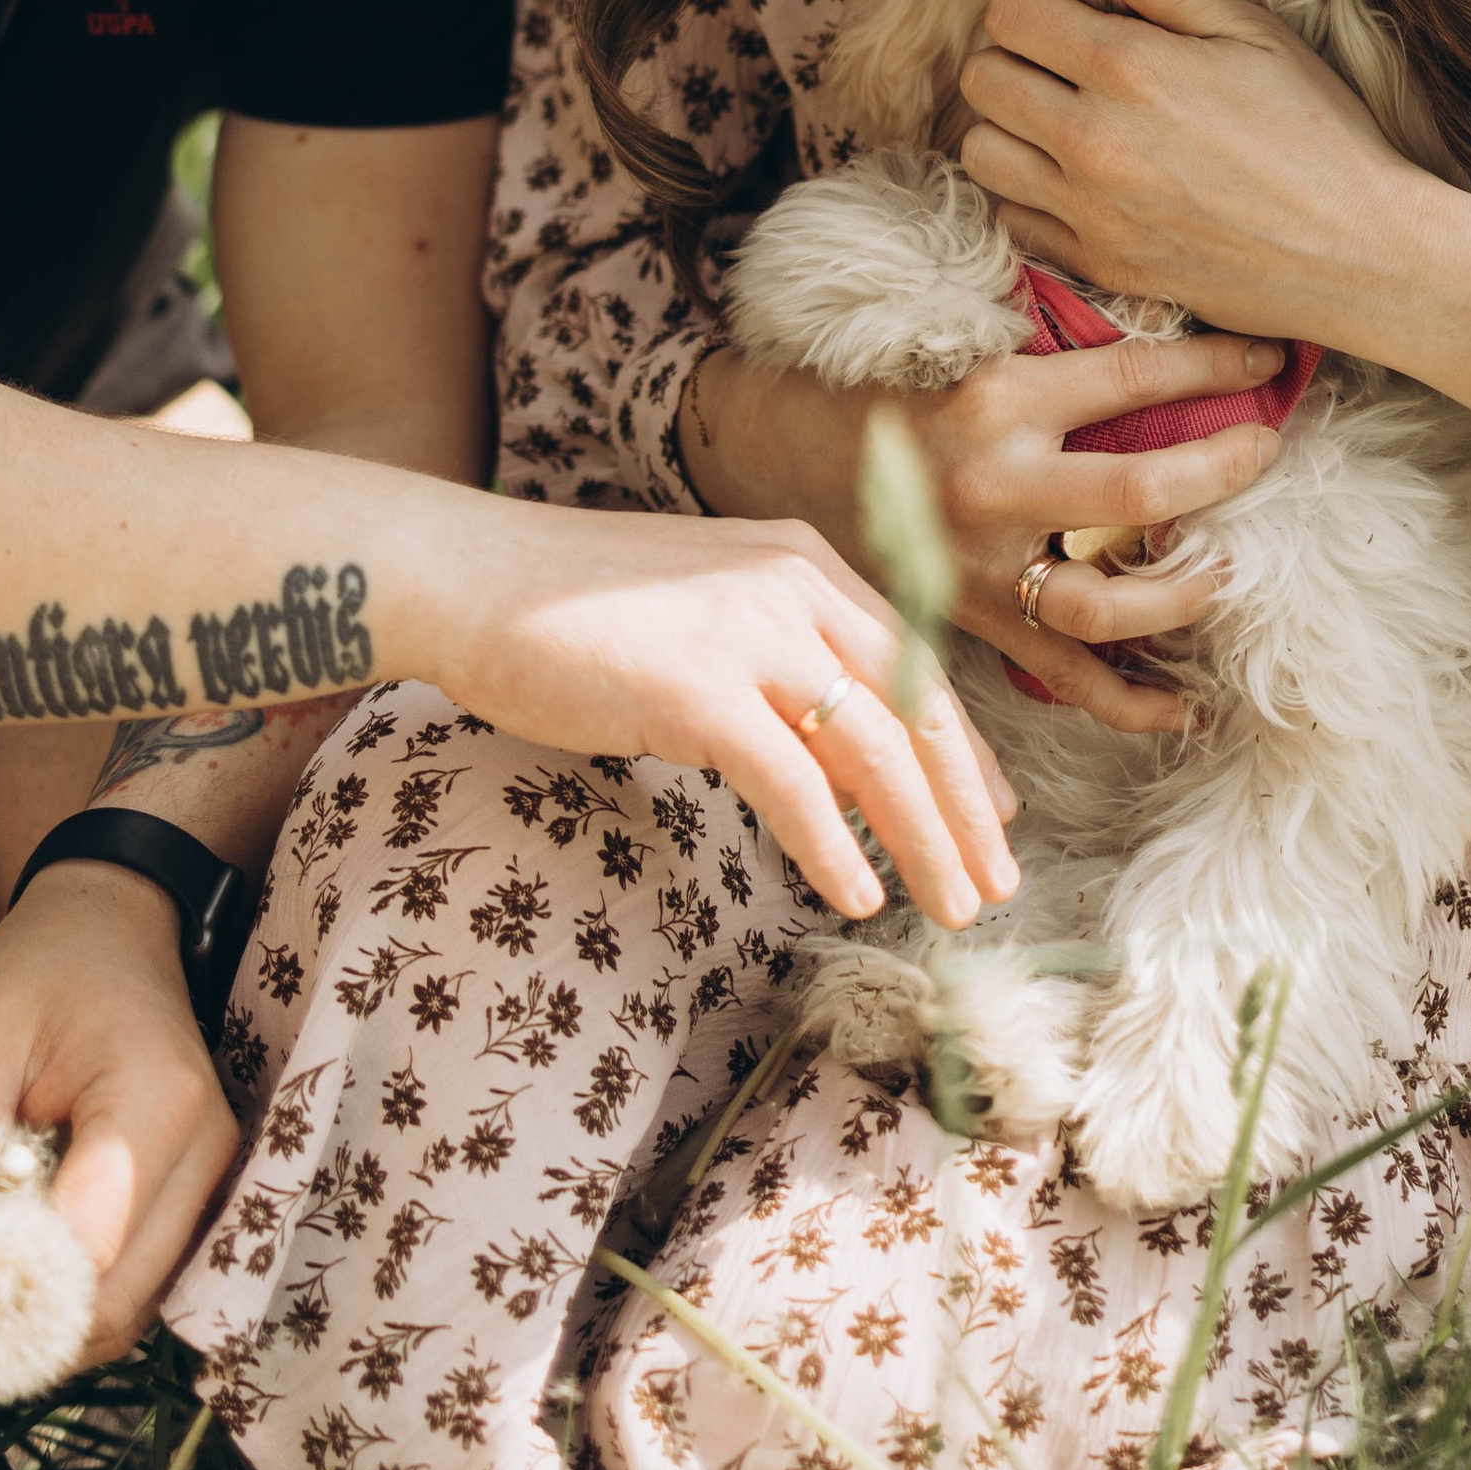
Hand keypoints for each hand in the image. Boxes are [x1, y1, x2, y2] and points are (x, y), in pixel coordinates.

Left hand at [0, 869, 238, 1384]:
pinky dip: (64, 1315)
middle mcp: (205, 1150)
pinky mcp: (192, 1199)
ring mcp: (210, 1179)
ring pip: (128, 1309)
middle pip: (115, 1296)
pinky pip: (133, 1286)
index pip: (89, 1242)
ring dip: (37, 1340)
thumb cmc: (40, 969)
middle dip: (13, 1339)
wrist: (111, 926)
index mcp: (155, 1098)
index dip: (1, 1300)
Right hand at [417, 499, 1023, 930]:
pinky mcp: (697, 687)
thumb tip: (841, 756)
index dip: (964, 749)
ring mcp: (747, 632)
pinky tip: (857, 894)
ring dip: (922, 837)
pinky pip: (793, 782)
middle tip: (998, 883)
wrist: (472, 579)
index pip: (915, 663)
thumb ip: (776, 663)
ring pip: (873, 748)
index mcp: (801, 563)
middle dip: (968, 804)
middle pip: (916, 706)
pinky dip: (833, 845)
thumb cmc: (575, 610)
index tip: (996, 817)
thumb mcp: (706, 614)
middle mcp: (791, 584)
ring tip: (951, 906)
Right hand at [687, 333, 1285, 734]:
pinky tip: (1185, 709)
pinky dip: (1132, 703)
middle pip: (1145, 493)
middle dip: (1224, 470)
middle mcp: (996, 483)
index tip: (1271, 355)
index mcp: (996, 399)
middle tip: (1266, 452)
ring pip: (1114, 600)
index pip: (1133, 374)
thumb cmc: (878, 393)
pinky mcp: (971, 623)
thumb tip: (1163, 354)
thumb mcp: (961, 354)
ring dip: (1190, 591)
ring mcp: (985, 564)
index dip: (1214, 361)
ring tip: (1230, 571)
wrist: (773, 460)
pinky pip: (1067, 678)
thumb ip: (1051, 363)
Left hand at [957, 0, 1470, 431]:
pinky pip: (1011, 221)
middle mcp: (1091, 139)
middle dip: (1013, 60)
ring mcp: (1087, 209)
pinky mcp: (1096, 264)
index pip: (1007, 13)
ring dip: (1009, 129)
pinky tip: (1077, 182)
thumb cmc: (1319, 133)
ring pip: (979, 153)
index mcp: (1127, 67)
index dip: (1033, 4)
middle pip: (980, 79)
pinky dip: (1027, 197)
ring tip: (1061, 121)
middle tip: (1063, 65)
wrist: (1359, 254)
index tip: (1070, 14)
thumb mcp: (1253, 33)